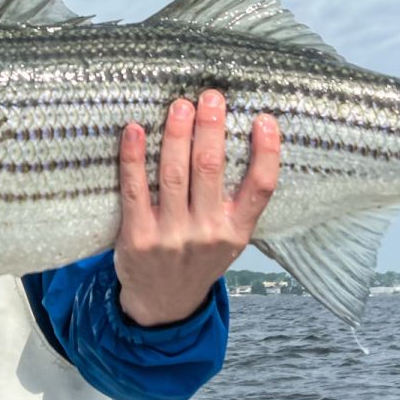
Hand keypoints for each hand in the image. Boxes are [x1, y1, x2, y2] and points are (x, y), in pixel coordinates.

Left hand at [114, 90, 280, 325]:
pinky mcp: (138, 237)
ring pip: (174, 174)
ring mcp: (171, 236)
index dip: (266, 152)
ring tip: (179, 105)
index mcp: (236, 231)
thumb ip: (236, 201)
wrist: (163, 304)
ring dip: (176, 134)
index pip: (260, 188)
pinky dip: (133, 157)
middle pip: (210, 170)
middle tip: (210, 96)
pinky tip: (134, 130)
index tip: (264, 119)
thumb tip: (243, 140)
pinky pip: (135, 189)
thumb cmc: (198, 259)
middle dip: (210, 128)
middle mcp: (207, 233)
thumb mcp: (230, 239)